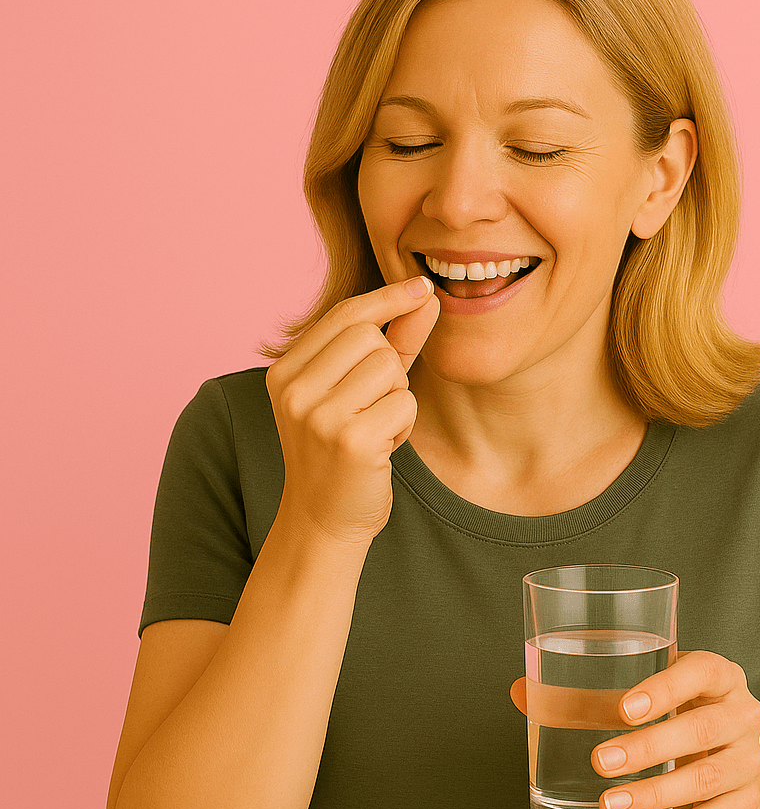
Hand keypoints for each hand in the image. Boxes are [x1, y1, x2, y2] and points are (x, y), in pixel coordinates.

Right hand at [265, 276, 438, 546]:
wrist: (324, 522)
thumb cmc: (342, 453)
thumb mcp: (357, 392)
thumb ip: (392, 342)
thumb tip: (425, 295)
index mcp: (285, 373)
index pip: (344, 315)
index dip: (387, 298)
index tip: (421, 287)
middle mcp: (294, 390)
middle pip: (371, 338)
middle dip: (389, 368)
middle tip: (372, 408)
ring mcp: (318, 416)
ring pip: (390, 368)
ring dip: (397, 399)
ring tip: (375, 429)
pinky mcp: (350, 441)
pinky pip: (404, 404)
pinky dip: (404, 426)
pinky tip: (381, 449)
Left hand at [509, 650, 759, 808]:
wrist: (730, 767)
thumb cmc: (676, 716)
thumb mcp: (644, 700)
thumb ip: (586, 695)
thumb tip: (521, 691)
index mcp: (717, 675)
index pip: (699, 671)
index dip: (664, 689)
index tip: (623, 708)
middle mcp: (741, 714)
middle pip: (702, 729)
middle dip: (650, 748)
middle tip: (601, 762)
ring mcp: (748, 762)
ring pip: (705, 780)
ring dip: (653, 795)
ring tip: (608, 805)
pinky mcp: (743, 806)